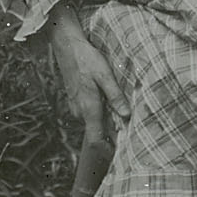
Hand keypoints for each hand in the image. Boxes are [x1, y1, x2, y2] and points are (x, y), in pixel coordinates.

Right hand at [47, 6, 127, 150]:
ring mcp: (76, 106)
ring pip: (94, 120)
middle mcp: (80, 112)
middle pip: (98, 131)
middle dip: (113, 130)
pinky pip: (89, 112)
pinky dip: (100, 109)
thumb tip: (127, 116)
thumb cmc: (87, 59)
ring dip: (107, 118)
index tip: (122, 151)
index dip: (108, 150)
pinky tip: (107, 97)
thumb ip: (115, 97)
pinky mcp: (75, 100)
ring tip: (121, 107)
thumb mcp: (105, 76)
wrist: (67, 46)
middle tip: (130, 123)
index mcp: (89, 109)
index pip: (96, 140)